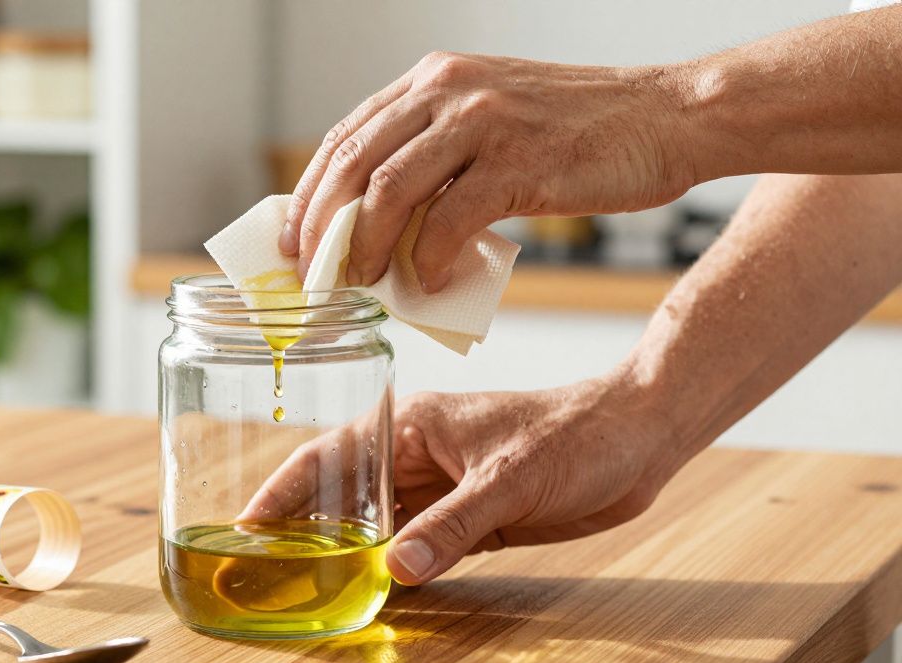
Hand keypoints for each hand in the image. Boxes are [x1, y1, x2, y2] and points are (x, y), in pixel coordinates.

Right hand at [251, 372, 682, 584]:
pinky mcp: (468, 516)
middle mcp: (417, 456)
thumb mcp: (509, 478)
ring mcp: (442, 487)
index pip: (330, 455)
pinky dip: (394, 567)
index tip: (248, 525)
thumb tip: (397, 570)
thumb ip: (453, 525)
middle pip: (345, 495)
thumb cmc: (575, 432)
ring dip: (349, 553)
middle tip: (268, 568)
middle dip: (307, 529)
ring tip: (308, 587)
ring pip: (378, 524)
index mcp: (412, 426)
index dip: (284, 490)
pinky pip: (417, 545)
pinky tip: (373, 591)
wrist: (638, 438)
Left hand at [279, 52, 696, 291]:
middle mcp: (449, 88)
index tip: (293, 240)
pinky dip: (430, 259)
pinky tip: (427, 284)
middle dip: (322, 227)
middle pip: (354, 162)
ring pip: (390, 189)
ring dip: (366, 247)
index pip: (346, 136)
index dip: (310, 194)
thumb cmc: (580, 134)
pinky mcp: (520, 161)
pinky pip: (451, 218)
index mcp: (435, 79)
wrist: (666, 119)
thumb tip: (387, 231)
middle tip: (312, 275)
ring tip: (361, 285)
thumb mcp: (493, 125)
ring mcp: (484, 121)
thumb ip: (439, 160)